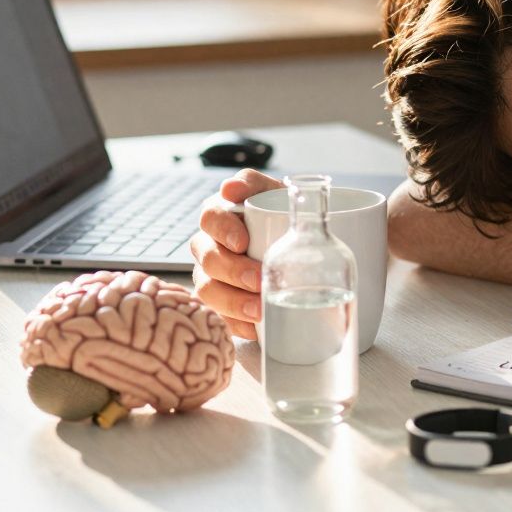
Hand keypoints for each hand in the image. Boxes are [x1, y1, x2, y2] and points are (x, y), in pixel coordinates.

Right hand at [190, 169, 283, 338]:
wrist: (303, 249)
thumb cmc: (283, 217)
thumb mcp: (274, 194)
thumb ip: (253, 184)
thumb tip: (230, 189)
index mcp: (220, 217)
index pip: (209, 219)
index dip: (222, 230)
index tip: (242, 242)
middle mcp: (209, 247)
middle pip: (207, 260)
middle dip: (232, 271)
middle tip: (258, 279)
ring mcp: (212, 278)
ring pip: (208, 292)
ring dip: (233, 302)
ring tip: (259, 310)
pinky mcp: (222, 305)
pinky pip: (220, 318)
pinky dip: (238, 325)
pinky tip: (257, 328)